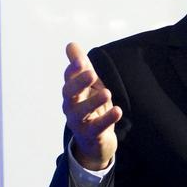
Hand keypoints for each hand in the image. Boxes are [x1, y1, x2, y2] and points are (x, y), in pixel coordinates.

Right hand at [62, 42, 121, 169]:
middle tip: (91, 73)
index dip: (74, 70)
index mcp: (71, 93)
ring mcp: (79, 123)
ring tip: (107, 92)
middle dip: (79, 83)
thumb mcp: (88, 86)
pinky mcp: (91, 136)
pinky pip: (97, 127)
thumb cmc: (90, 108)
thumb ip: (81, 66)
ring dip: (94, 102)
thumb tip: (70, 44)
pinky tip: (118, 110)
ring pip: (82, 112)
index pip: (69, 79)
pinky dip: (107, 119)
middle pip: (70, 94)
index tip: (82, 61)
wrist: (94, 142)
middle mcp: (70, 107)